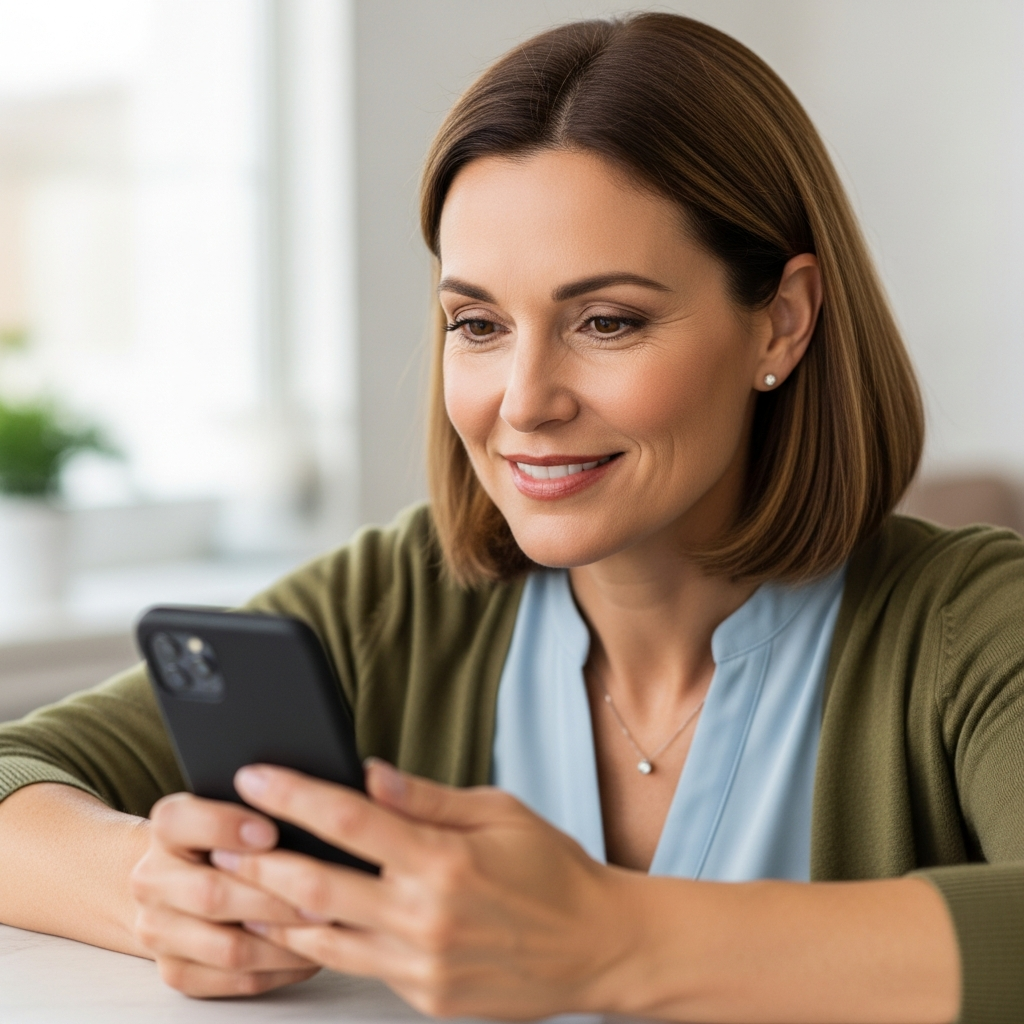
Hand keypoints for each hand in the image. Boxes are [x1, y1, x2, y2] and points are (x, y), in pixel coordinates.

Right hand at [130, 792, 320, 996]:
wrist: (180, 879)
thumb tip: (314, 802)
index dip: (226, 827)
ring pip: (228, 948)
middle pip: (211, 895)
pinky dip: (279, 969)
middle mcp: (152, 879)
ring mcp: (159, 931)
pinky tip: (312, 951)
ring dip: (283, 940)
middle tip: (323, 893)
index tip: (271, 831)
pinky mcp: (178, 971)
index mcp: (167, 827)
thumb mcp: (234, 806)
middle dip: (274, 897)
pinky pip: (234, 980)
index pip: (180, 822)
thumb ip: (262, 804)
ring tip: (326, 926)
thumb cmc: (228, 835)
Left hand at [213, 760, 637, 1017]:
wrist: (597, 947)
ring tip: (234, 885)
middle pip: (318, 885)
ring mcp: (422, 964)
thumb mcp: (499, 812)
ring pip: (323, 937)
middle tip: (219, 838)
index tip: (256, 774)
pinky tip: (291, 926)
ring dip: (272, 910)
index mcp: (446, 859)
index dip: (296, 794)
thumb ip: (427, 798)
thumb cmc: (552, 870)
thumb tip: (369, 775)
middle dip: (260, 859)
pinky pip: (355, 967)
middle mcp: (426, 915)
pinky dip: (316, 944)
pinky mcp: (424, 996)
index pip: (352, 819)